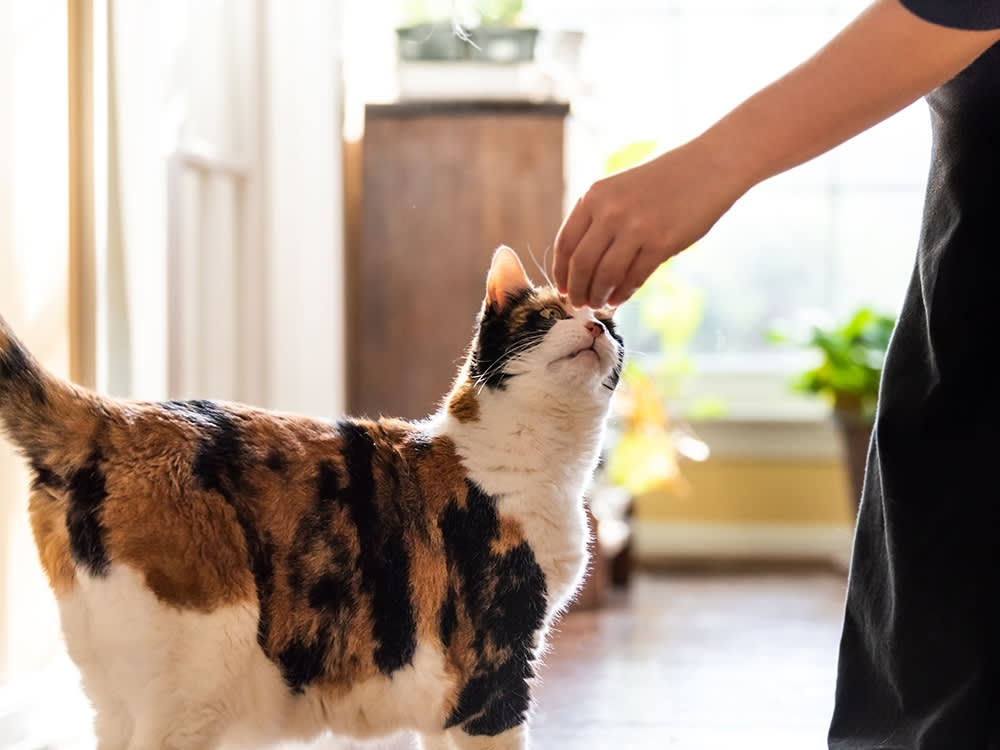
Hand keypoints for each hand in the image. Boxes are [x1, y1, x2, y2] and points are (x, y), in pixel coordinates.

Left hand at [553, 139, 744, 307]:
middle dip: (576, 289)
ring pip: (605, 275)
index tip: (561, 287)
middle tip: (577, 303)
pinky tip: (619, 299)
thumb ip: (599, 217)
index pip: (566, 243)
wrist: (708, 167)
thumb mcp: (620, 188)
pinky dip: (623, 293)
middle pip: (581, 264)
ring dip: (598, 295)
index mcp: (594, 195)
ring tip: (598, 304)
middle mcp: (610, 211)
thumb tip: (581, 264)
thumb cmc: (663, 181)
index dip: (561, 271)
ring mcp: (635, 227)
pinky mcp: (661, 243)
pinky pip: (634, 277)